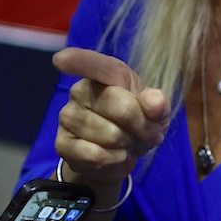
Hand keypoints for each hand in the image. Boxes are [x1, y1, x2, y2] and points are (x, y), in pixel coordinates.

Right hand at [52, 47, 170, 187]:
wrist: (118, 154)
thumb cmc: (137, 121)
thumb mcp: (156, 110)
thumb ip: (158, 103)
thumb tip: (156, 102)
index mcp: (106, 74)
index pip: (92, 64)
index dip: (77, 61)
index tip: (61, 60)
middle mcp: (81, 90)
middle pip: (122, 108)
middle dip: (144, 128)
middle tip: (147, 134)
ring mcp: (68, 116)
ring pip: (112, 136)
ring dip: (129, 146)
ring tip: (128, 143)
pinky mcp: (63, 144)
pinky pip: (96, 156)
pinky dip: (115, 161)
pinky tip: (116, 156)